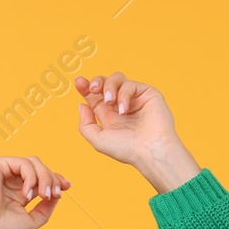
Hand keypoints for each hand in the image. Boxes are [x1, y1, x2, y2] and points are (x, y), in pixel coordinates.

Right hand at [0, 155, 69, 228]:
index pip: (41, 179)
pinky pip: (24, 163)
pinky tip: (27, 193)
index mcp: (18, 193)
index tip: (67, 187)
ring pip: (35, 163)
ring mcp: (5, 172)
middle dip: (53, 179)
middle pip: (41, 168)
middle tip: (55, 194)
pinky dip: (31, 177)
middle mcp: (12, 181)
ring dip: (45, 178)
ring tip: (43, 195)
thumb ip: (45, 209)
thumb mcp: (31, 221)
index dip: (55, 180)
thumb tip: (57, 196)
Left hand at [73, 72, 201, 193]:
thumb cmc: (127, 149)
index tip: (79, 82)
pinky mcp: (147, 93)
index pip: (95, 96)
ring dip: (109, 86)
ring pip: (117, 78)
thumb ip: (85, 124)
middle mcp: (121, 106)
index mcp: (109, 116)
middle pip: (105, 83)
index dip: (85, 87)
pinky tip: (124, 110)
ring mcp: (134, 98)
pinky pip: (130, 84)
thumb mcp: (98, 140)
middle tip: (92, 88)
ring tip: (109, 101)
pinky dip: (124, 95)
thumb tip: (81, 105)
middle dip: (96, 82)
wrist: (149, 150)